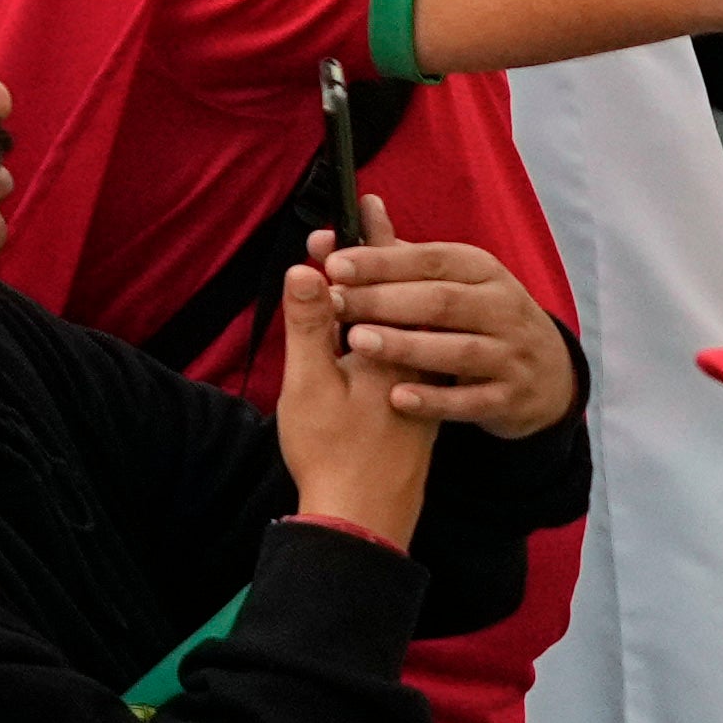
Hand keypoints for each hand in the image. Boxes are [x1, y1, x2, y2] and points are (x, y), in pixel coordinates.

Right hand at [267, 245, 439, 548]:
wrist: (363, 520)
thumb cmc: (332, 454)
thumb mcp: (310, 385)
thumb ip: (309, 325)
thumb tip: (307, 270)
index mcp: (391, 351)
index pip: (384, 279)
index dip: (370, 240)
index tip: (363, 203)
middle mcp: (414, 364)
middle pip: (401, 296)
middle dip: (378, 258)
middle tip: (361, 223)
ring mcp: (415, 388)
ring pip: (405, 325)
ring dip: (382, 292)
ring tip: (365, 266)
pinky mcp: (412, 409)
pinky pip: (404, 349)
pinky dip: (386, 325)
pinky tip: (371, 328)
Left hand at [314, 233, 579, 440]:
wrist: (546, 374)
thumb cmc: (474, 316)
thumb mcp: (444, 280)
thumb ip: (387, 258)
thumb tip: (330, 228)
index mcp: (481, 270)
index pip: (429, 259)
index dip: (381, 261)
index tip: (334, 265)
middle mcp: (502, 308)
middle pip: (442, 301)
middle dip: (384, 301)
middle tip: (334, 304)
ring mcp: (511, 355)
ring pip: (459, 350)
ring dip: (406, 346)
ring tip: (356, 342)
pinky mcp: (512, 397)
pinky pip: (472, 401)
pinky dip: (435, 400)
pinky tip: (396, 397)